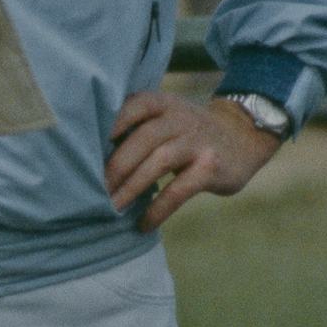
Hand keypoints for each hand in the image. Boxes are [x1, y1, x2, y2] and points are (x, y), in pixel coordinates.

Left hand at [106, 92, 281, 230]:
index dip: (109, 125)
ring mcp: (197, 142)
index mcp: (163, 103)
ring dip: (132, 187)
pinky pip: (180, 190)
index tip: (84, 148)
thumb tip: (90, 157)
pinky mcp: (210, 167)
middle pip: (142, 139)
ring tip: (113, 207)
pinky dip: (159, 208)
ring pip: (158, 161)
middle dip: (115, 167)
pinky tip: (144, 223)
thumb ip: (137, 127)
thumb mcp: (166, 116)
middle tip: (93, 190)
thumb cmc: (188, 131)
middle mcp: (180, 118)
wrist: (243, 136)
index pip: (132, 107)